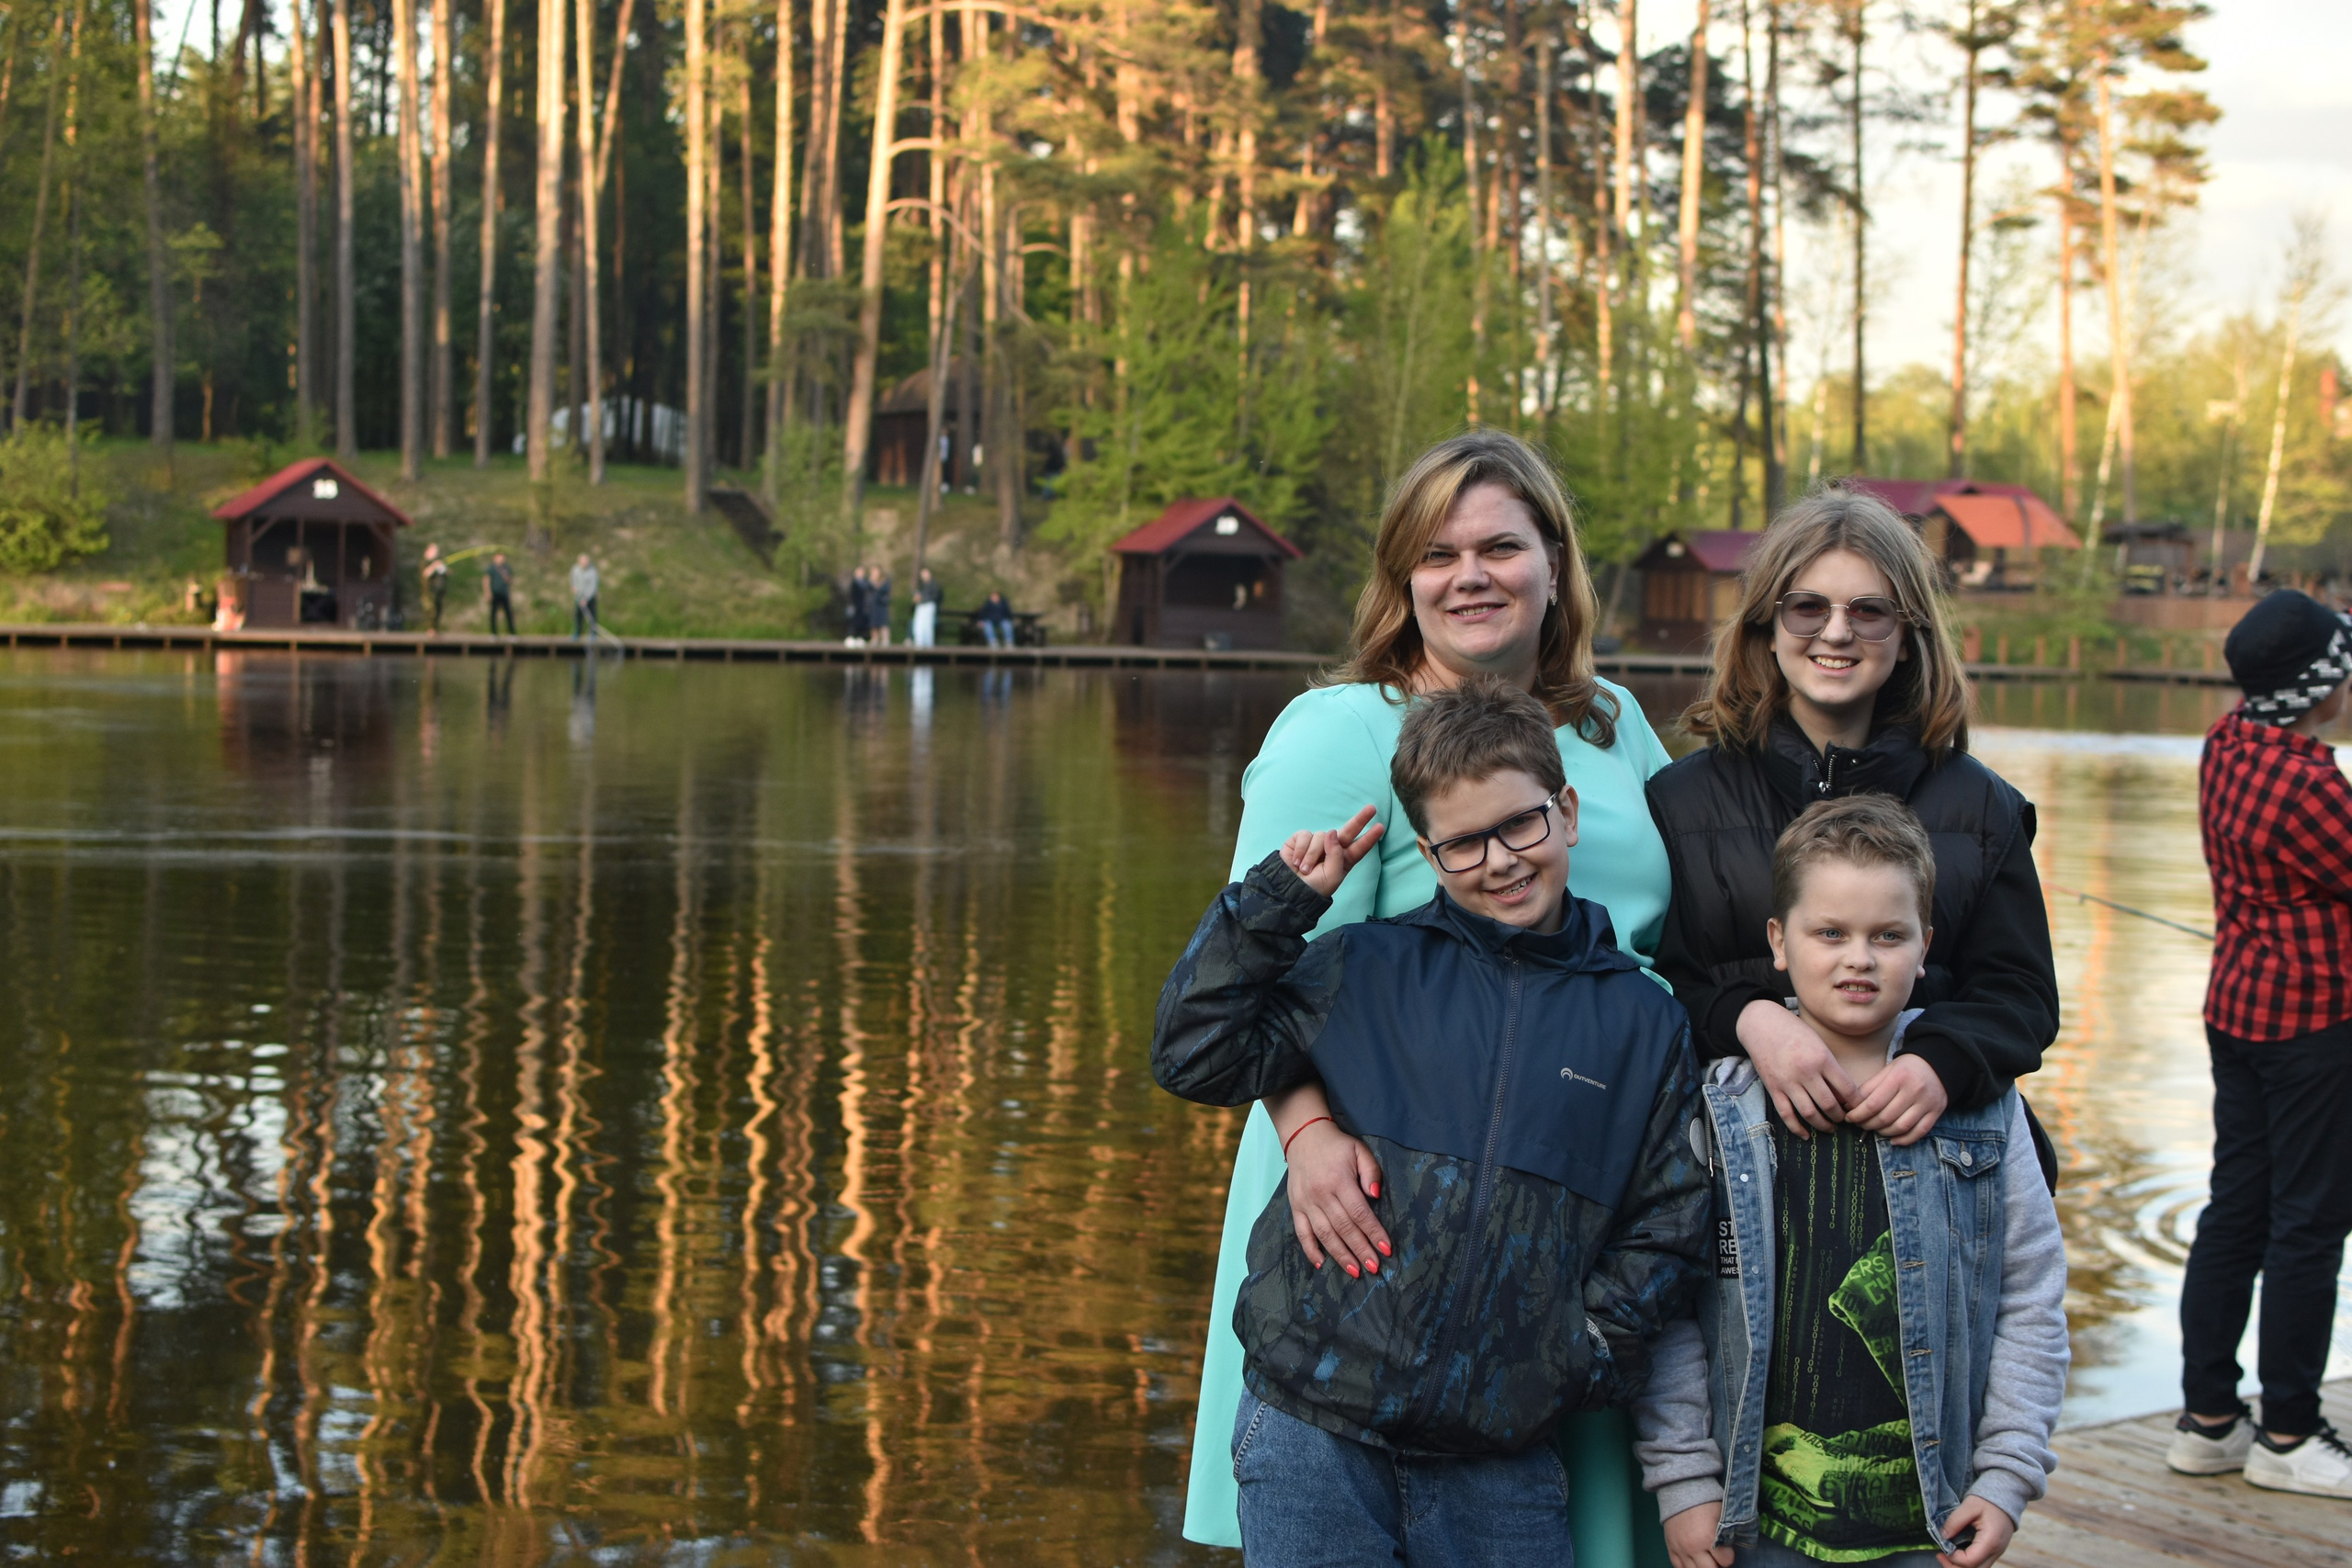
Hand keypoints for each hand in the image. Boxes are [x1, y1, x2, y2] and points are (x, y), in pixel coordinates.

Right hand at [1278, 806, 1385, 898]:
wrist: (1288, 890)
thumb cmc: (1313, 886)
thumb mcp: (1332, 876)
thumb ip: (1336, 854)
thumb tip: (1331, 832)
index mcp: (1343, 860)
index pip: (1359, 848)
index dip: (1369, 838)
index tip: (1381, 827)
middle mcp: (1331, 849)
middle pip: (1348, 831)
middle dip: (1360, 820)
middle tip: (1372, 808)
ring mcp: (1317, 843)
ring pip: (1321, 837)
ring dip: (1312, 855)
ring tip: (1304, 869)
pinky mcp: (1301, 839)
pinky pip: (1305, 836)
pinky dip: (1301, 850)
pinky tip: (1295, 861)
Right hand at [1282, 1118, 1390, 1278]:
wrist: (1303, 1136)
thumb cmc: (1337, 1146)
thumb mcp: (1359, 1150)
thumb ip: (1371, 1171)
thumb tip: (1374, 1195)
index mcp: (1339, 1180)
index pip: (1359, 1212)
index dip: (1373, 1232)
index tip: (1386, 1249)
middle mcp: (1321, 1194)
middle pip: (1344, 1228)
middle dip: (1361, 1249)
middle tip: (1374, 1268)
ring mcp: (1306, 1202)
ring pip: (1324, 1234)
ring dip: (1340, 1255)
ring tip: (1355, 1271)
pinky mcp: (1295, 1206)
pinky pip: (1301, 1232)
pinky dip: (1310, 1250)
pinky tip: (1321, 1264)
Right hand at [1661, 1502, 1733, 1567]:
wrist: (1681, 1492)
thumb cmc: (1705, 1503)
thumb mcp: (1722, 1515)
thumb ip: (1727, 1534)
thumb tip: (1731, 1548)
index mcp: (1708, 1537)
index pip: (1726, 1561)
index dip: (1728, 1556)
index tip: (1726, 1549)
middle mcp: (1694, 1547)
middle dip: (1717, 1565)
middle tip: (1717, 1557)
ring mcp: (1681, 1550)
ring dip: (1702, 1567)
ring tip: (1705, 1559)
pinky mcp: (1671, 1549)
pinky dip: (1687, 1567)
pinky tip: (1693, 1562)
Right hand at [1737, 1000, 1857, 1138]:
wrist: (1761, 1024)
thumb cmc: (1794, 1031)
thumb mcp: (1819, 1043)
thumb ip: (1831, 1067)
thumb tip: (1843, 1094)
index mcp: (1822, 1059)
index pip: (1847, 1089)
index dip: (1857, 1103)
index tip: (1860, 1108)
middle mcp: (1806, 1072)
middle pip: (1829, 1105)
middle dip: (1840, 1116)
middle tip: (1845, 1119)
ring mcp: (1788, 1082)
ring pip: (1809, 1113)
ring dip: (1823, 1125)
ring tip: (1830, 1127)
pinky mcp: (1773, 1088)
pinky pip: (1786, 1114)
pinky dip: (1797, 1128)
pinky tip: (1806, 1135)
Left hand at [1847, 1052, 1949, 1144]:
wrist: (1939, 1064)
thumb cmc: (1907, 1067)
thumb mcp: (1887, 1070)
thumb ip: (1869, 1087)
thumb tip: (1850, 1105)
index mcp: (1899, 1078)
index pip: (1873, 1103)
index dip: (1858, 1114)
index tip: (1849, 1118)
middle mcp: (1914, 1091)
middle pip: (1886, 1117)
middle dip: (1868, 1125)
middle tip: (1860, 1125)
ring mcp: (1927, 1103)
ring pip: (1901, 1127)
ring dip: (1884, 1133)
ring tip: (1874, 1130)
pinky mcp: (1936, 1112)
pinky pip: (1920, 1132)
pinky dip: (1904, 1140)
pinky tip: (1892, 1140)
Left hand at [1936, 1495, 2015, 1567]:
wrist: (2007, 1498)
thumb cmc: (1988, 1501)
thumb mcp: (1969, 1505)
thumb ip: (1955, 1521)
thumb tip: (1942, 1536)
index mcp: (1991, 1541)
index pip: (1971, 1561)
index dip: (1954, 1558)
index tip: (1942, 1548)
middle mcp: (1995, 1551)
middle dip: (1955, 1567)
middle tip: (1940, 1556)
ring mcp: (1996, 1553)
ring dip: (1961, 1566)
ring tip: (1946, 1556)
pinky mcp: (1993, 1551)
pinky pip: (1980, 1563)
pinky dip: (1967, 1563)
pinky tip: (1956, 1553)